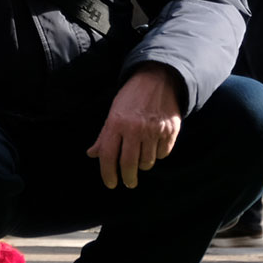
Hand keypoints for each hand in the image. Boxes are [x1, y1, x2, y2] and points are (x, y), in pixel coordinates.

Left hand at [86, 64, 182, 189]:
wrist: (158, 78)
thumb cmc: (132, 97)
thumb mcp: (113, 113)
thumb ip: (104, 136)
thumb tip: (92, 154)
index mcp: (116, 123)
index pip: (108, 156)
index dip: (108, 173)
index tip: (111, 183)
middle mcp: (134, 128)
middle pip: (128, 164)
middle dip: (128, 178)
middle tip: (128, 182)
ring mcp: (154, 130)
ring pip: (147, 162)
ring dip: (143, 165)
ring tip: (141, 160)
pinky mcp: (170, 130)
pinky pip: (163, 154)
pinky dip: (158, 155)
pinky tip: (155, 147)